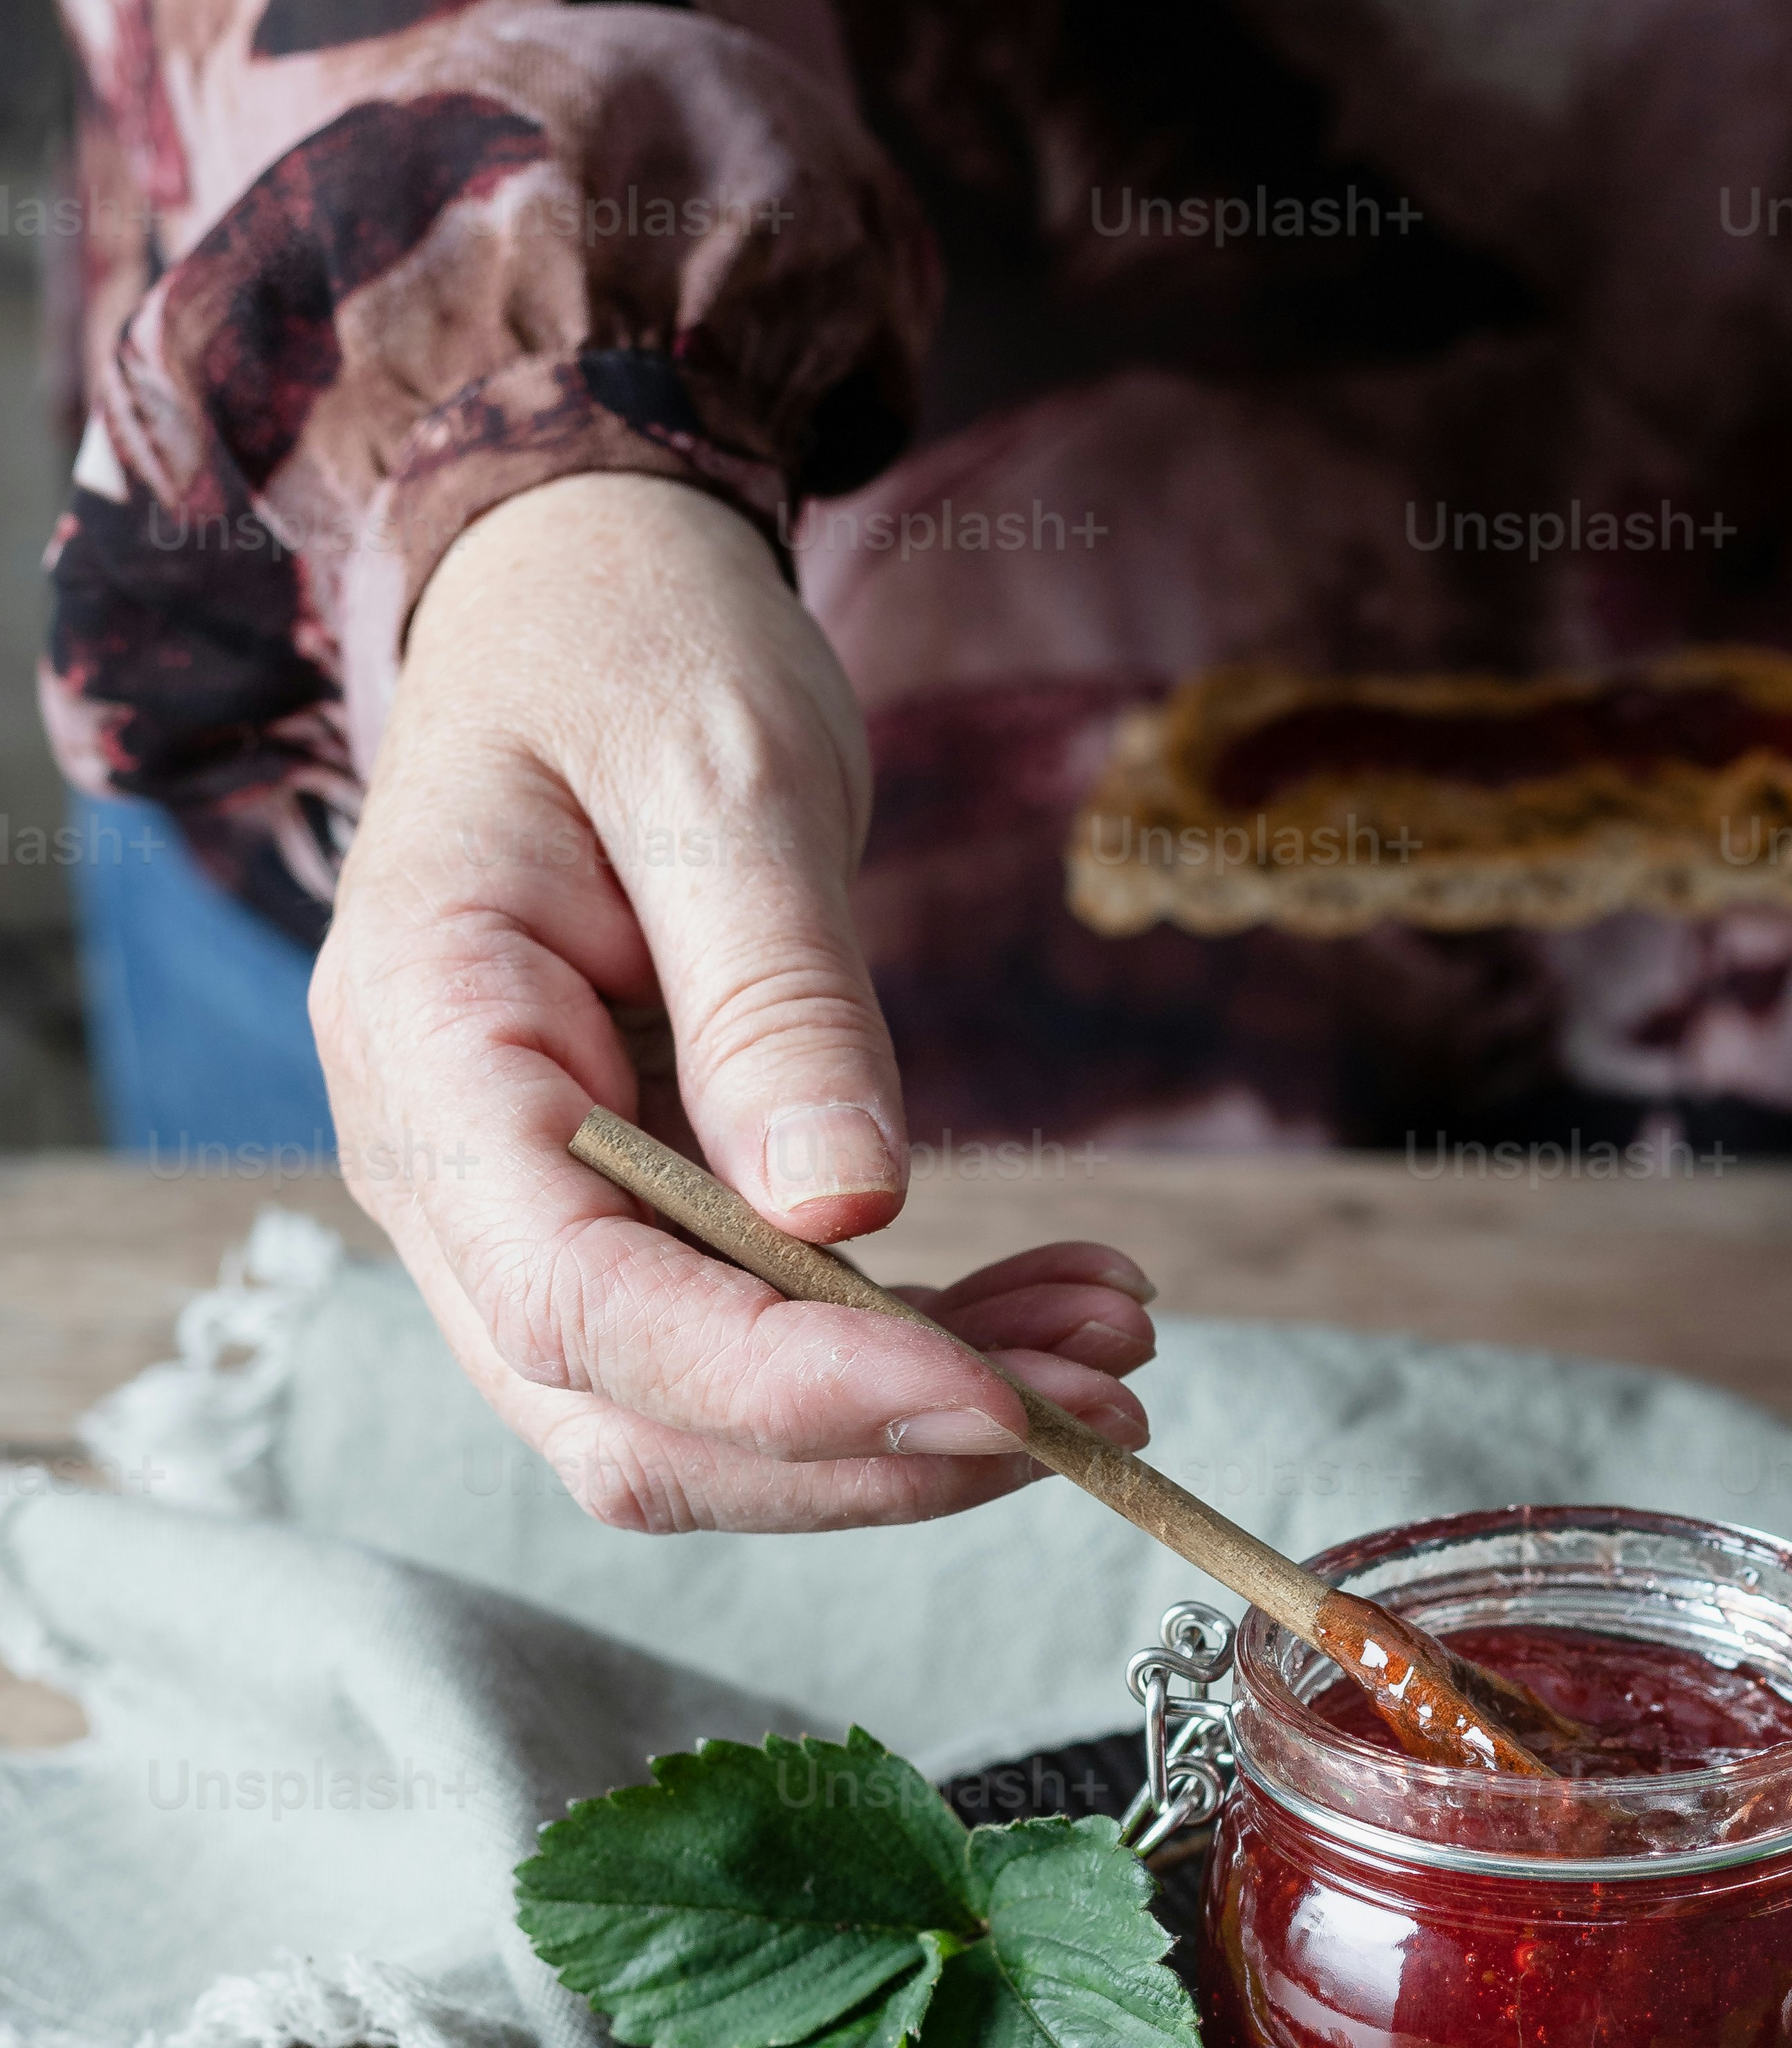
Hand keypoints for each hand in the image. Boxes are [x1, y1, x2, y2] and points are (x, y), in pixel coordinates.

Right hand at [311, 473, 1155, 1530]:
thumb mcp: (725, 779)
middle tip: (1098, 1398)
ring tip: (1110, 1350)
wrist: (584, 600)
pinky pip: (749, 1346)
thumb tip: (846, 1212)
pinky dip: (905, 1356)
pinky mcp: (624, 1219)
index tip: (991, 1398)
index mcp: (425, 1049)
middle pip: (632, 1416)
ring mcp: (522, 1210)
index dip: (785, 1389)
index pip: (578, 1307)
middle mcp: (444, 1170)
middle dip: (869, 1447)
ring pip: (696, 1419)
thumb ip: (776, 998)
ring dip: (907, 1426)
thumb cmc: (633, 649)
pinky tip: (1048, 1313)